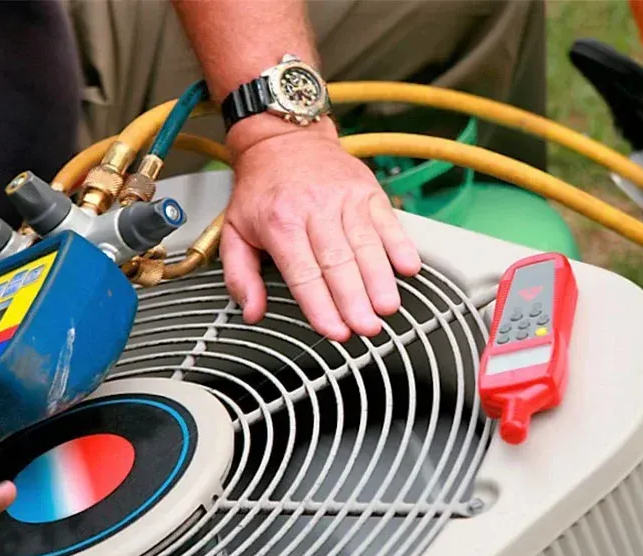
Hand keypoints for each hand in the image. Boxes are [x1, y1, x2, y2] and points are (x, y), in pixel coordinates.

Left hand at [221, 116, 421, 340]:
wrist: (282, 137)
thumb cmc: (261, 189)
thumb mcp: (234, 229)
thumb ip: (240, 275)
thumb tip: (251, 311)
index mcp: (280, 223)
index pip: (304, 273)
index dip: (321, 306)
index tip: (335, 331)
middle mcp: (314, 209)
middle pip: (339, 263)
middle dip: (355, 300)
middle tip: (366, 328)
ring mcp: (345, 198)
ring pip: (366, 245)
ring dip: (380, 280)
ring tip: (387, 308)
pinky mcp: (367, 190)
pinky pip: (388, 221)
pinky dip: (401, 245)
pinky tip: (408, 268)